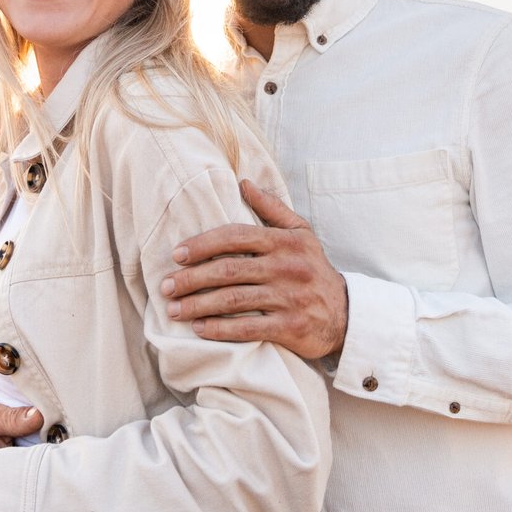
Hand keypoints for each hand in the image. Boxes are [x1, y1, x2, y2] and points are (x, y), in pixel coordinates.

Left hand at [161, 179, 348, 358]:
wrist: (345, 314)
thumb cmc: (314, 269)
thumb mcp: (301, 233)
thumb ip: (272, 208)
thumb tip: (244, 182)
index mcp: (284, 241)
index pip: (235, 237)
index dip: (202, 245)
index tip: (177, 255)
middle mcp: (286, 267)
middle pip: (228, 270)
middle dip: (191, 278)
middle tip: (166, 286)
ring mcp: (288, 298)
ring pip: (233, 300)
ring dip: (198, 305)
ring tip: (173, 310)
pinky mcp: (290, 327)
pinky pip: (248, 329)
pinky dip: (220, 329)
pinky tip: (199, 329)